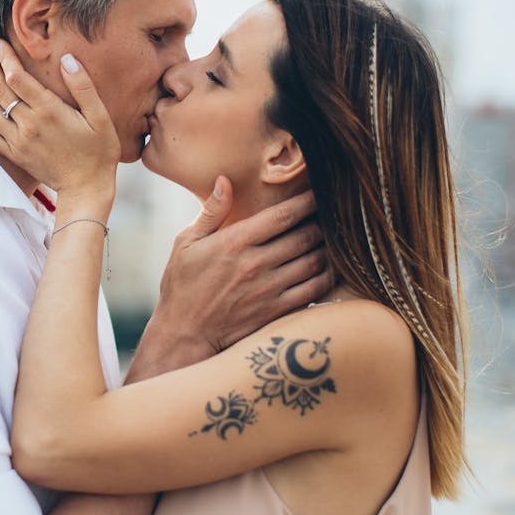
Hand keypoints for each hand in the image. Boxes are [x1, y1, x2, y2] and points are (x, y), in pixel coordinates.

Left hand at [0, 37, 120, 203]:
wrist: (86, 188)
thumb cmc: (98, 151)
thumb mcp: (100, 117)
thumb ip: (83, 86)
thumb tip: (67, 59)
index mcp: (49, 111)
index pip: (17, 77)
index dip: (4, 57)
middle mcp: (29, 124)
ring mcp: (18, 141)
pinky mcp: (14, 154)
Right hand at [146, 176, 333, 354]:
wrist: (184, 334)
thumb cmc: (182, 285)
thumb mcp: (185, 243)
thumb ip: (211, 213)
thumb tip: (224, 181)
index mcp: (234, 242)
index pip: (282, 215)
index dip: (306, 201)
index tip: (318, 192)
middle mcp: (255, 264)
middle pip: (305, 236)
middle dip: (321, 222)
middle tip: (329, 215)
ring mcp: (269, 289)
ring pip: (314, 261)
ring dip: (328, 248)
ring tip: (332, 239)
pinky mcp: (276, 311)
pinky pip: (314, 290)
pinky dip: (327, 276)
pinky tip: (329, 267)